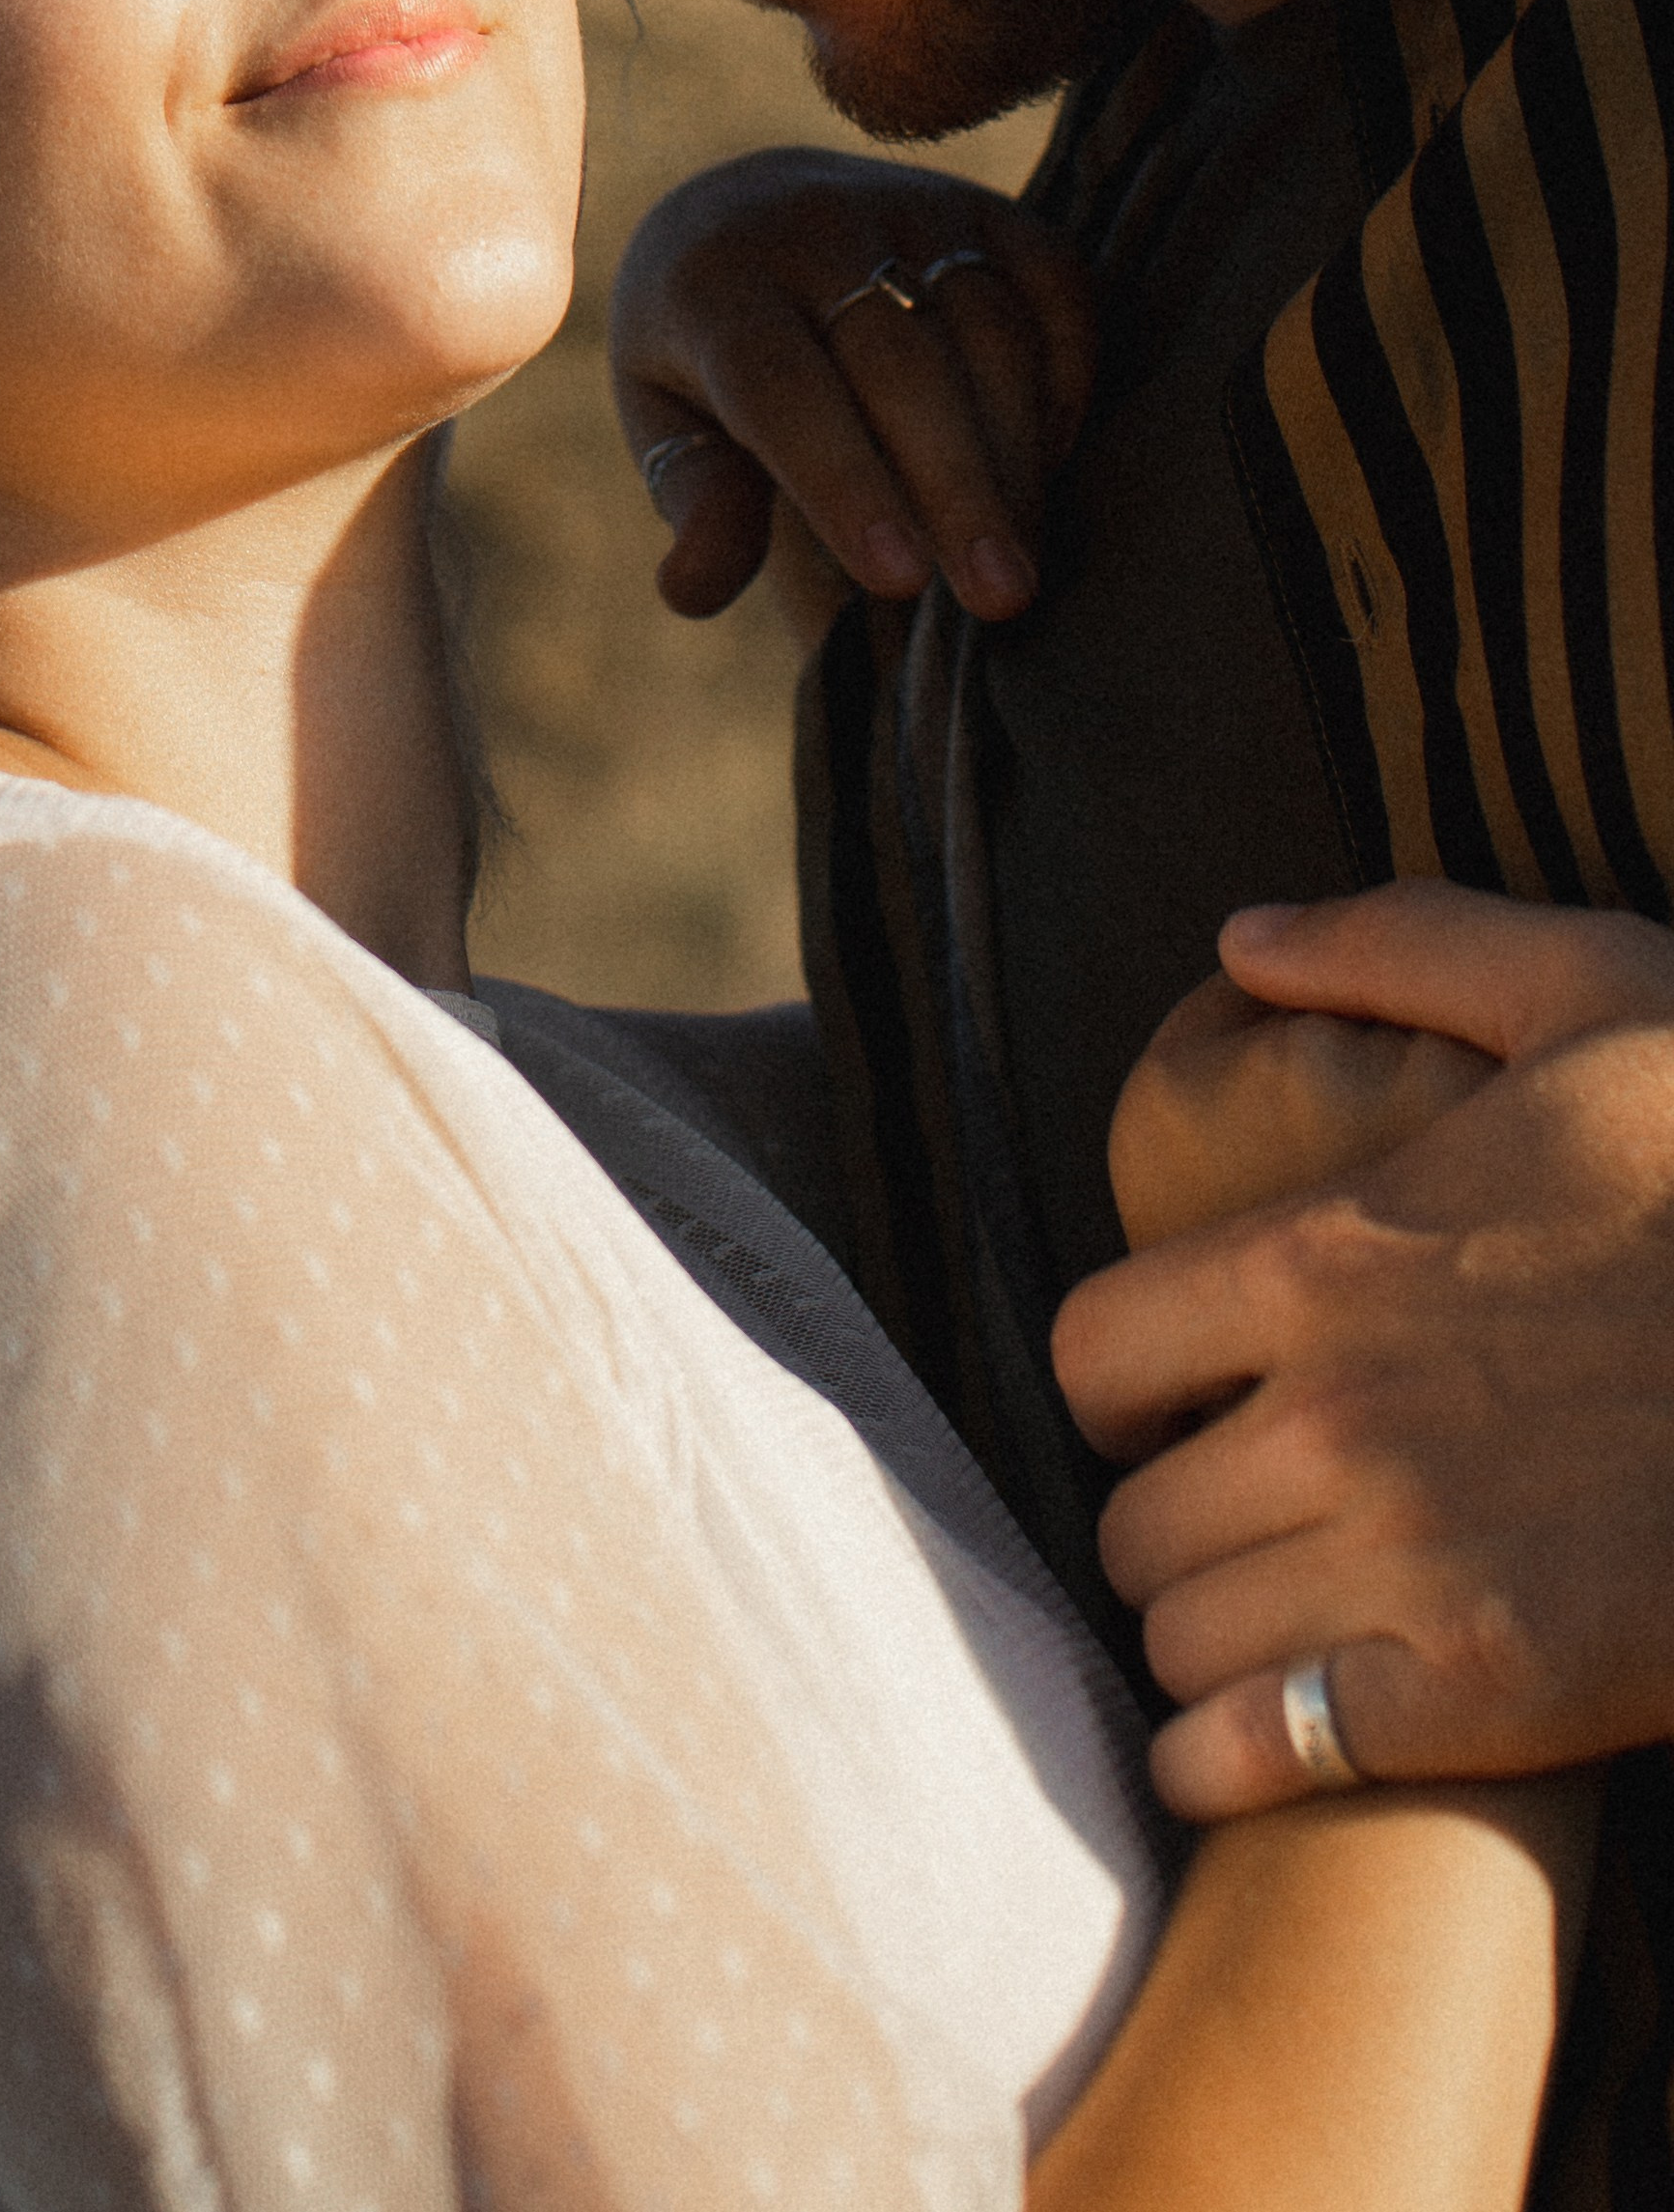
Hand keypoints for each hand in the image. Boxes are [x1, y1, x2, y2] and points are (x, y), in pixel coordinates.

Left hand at [608, 147, 1095, 627]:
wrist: (746, 210)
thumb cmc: (704, 355)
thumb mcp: (663, 417)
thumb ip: (697, 497)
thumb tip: (689, 591)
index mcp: (714, 288)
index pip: (780, 387)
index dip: (841, 482)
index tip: (897, 580)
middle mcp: (815, 228)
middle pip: (902, 364)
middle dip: (956, 487)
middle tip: (1000, 599)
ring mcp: (911, 205)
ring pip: (988, 330)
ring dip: (1016, 455)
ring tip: (1020, 566)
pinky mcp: (990, 208)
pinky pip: (1055, 288)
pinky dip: (1068, 381)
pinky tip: (1047, 469)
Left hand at [1052, 883, 1673, 1817]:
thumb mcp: (1595, 1000)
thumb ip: (1400, 948)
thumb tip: (1239, 938)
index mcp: (1323, 1256)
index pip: (1094, 1352)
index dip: (1121, 1383)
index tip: (1168, 1399)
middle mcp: (1330, 1413)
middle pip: (1131, 1513)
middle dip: (1174, 1513)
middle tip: (1239, 1512)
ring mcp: (1402, 1559)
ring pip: (1178, 1632)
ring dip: (1209, 1626)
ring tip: (1270, 1609)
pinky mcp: (1484, 1692)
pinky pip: (1252, 1750)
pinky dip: (1229, 1753)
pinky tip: (1273, 1730)